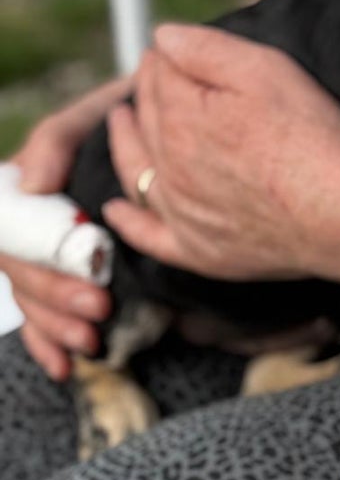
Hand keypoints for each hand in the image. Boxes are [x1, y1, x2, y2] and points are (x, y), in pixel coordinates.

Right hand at [2, 77, 126, 378]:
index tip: (85, 285)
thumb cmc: (137, 115)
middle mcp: (37, 224)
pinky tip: (63, 366)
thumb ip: (58, 139)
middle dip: (56, 300)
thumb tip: (30, 184)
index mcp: (31, 190)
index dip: (39, 270)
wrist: (183, 122)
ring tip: (90, 342)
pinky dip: (49, 342)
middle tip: (97, 311)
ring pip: (33, 299)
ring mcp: (55, 250)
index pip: (10, 238)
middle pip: (22, 275)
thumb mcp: (98, 113)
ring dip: (54, 326)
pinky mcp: (79, 270)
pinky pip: (47, 313)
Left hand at [103, 24, 339, 280]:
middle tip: (154, 77)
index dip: (165, 57)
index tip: (171, 50)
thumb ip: (207, 49)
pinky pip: (148, 236)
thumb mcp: (266, 70)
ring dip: (125, 142)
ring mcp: (182, 214)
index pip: (158, 76)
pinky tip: (116, 209)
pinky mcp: (200, 251)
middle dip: (146, 93)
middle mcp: (169, 167)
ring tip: (123, 122)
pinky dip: (127, 221)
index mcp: (180, 118)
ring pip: (136, 171)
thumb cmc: (314, 137)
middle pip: (146, 120)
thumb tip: (162, 38)